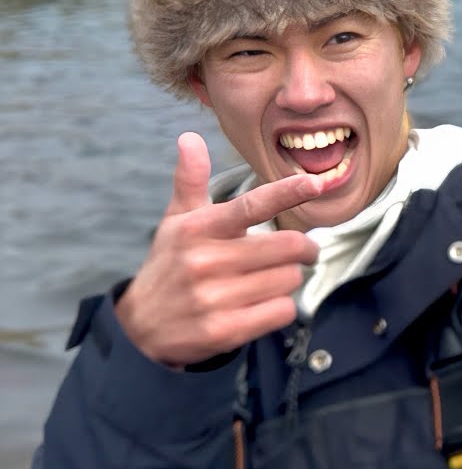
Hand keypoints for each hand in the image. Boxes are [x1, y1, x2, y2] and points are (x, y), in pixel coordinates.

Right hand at [114, 132, 326, 367]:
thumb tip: (189, 137)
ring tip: (268, 279)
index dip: (286, 193)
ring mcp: (214, 298)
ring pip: (289, 280)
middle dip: (303, 249)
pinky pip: (282, 311)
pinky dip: (282, 307)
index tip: (315, 183)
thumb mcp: (176, 221)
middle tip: (300, 251)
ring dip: (289, 279)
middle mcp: (206, 261)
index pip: (250, 206)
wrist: (139, 329)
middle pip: (288, 247)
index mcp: (199, 228)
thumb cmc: (170, 264)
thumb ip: (191, 180)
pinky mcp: (224, 330)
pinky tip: (262, 305)